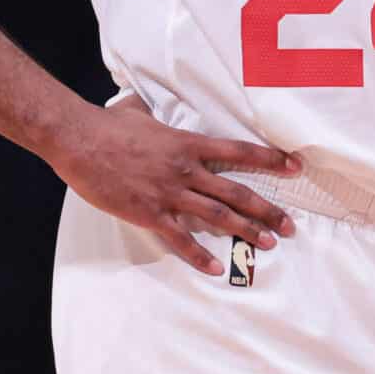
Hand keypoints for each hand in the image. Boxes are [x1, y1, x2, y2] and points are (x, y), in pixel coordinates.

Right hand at [49, 95, 299, 272]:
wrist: (80, 140)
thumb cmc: (109, 125)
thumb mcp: (143, 113)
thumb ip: (159, 117)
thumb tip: (151, 106)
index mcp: (189, 144)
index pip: (240, 152)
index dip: (270, 160)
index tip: (295, 167)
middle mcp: (187, 170)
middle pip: (237, 192)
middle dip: (267, 210)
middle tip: (290, 225)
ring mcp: (169, 193)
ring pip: (217, 216)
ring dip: (246, 231)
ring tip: (268, 244)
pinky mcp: (149, 214)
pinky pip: (180, 238)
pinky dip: (199, 255)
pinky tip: (216, 268)